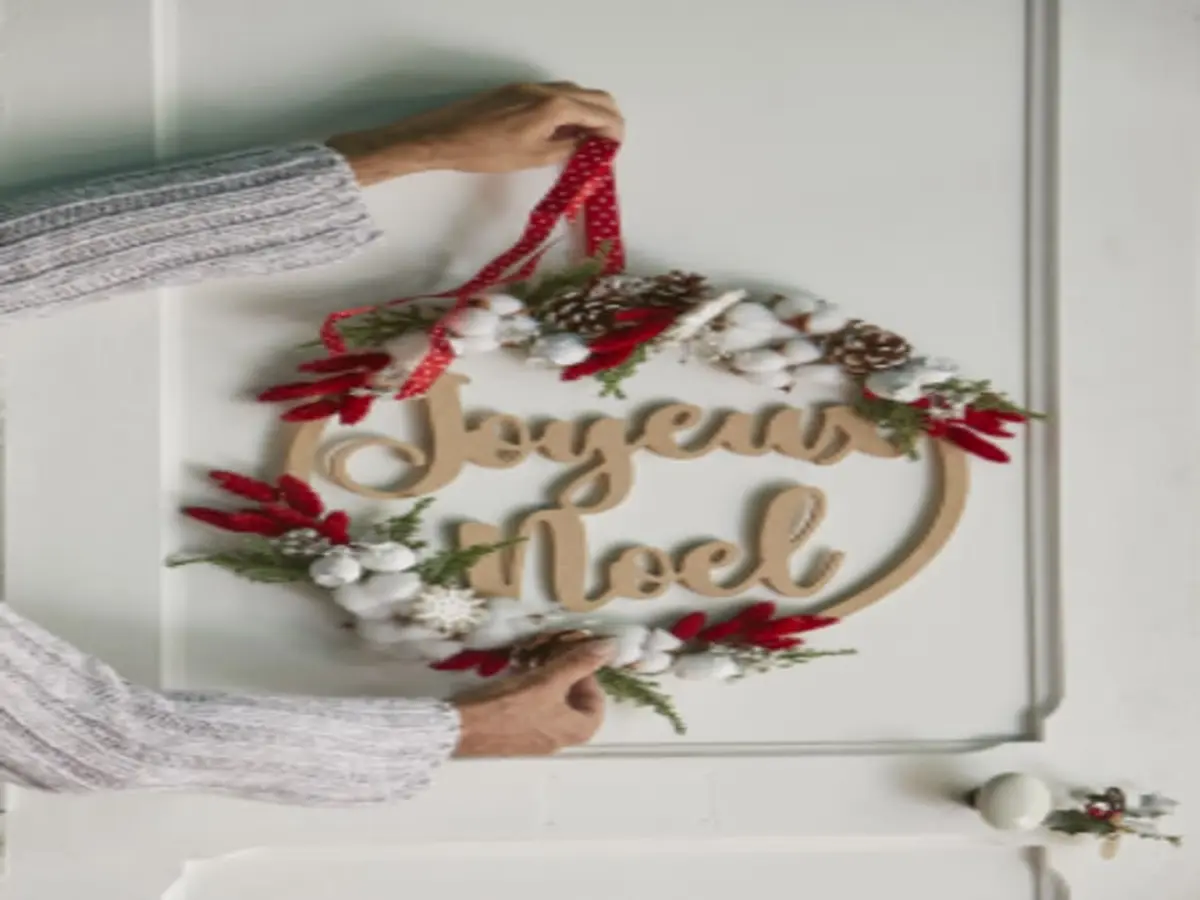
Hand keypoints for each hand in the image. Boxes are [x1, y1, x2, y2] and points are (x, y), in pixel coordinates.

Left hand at [329, 82, 623, 186]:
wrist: (443, 137)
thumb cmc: (485, 151)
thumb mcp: (534, 157)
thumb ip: (568, 149)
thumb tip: (591, 147)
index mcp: (554, 106)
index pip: (600, 113)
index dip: (614, 132)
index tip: (617, 149)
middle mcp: (546, 90)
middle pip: (594, 97)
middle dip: (608, 118)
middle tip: (608, 145)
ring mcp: (530, 87)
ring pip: (575, 93)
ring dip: (589, 113)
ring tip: (587, 142)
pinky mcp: (517, 91)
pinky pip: (556, 95)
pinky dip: (570, 109)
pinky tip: (562, 132)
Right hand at [451, 639, 615, 756]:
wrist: (462, 728)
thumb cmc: (510, 706)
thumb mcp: (548, 680)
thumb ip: (580, 663)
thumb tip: (610, 647)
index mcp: (575, 731)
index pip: (598, 704)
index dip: (589, 678)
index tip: (573, 660)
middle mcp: (559, 739)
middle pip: (575, 703)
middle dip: (566, 676)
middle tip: (553, 658)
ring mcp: (536, 738)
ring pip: (553, 704)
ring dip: (548, 680)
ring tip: (534, 662)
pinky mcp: (515, 734)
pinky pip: (533, 709)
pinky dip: (531, 690)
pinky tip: (517, 673)